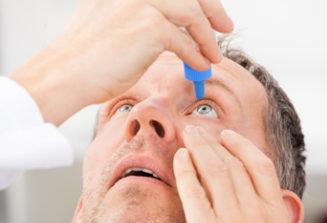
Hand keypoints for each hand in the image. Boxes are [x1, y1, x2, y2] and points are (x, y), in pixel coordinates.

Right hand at [11, 0, 232, 124]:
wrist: (66, 75)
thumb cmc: (85, 59)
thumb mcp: (110, 24)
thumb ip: (139, 19)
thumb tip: (169, 30)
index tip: (211, 12)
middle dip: (212, 9)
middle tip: (225, 27)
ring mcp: (142, 4)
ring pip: (191, 14)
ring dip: (207, 37)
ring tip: (214, 55)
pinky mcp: (149, 28)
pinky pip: (184, 41)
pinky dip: (196, 55)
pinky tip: (200, 65)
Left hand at [174, 126, 299, 222]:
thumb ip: (271, 211)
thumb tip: (262, 186)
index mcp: (276, 212)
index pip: (260, 166)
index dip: (242, 145)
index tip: (227, 134)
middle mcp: (255, 212)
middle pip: (232, 164)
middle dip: (213, 143)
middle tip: (198, 130)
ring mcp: (231, 220)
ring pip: (214, 172)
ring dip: (199, 149)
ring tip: (188, 135)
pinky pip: (194, 192)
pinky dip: (186, 171)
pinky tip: (180, 157)